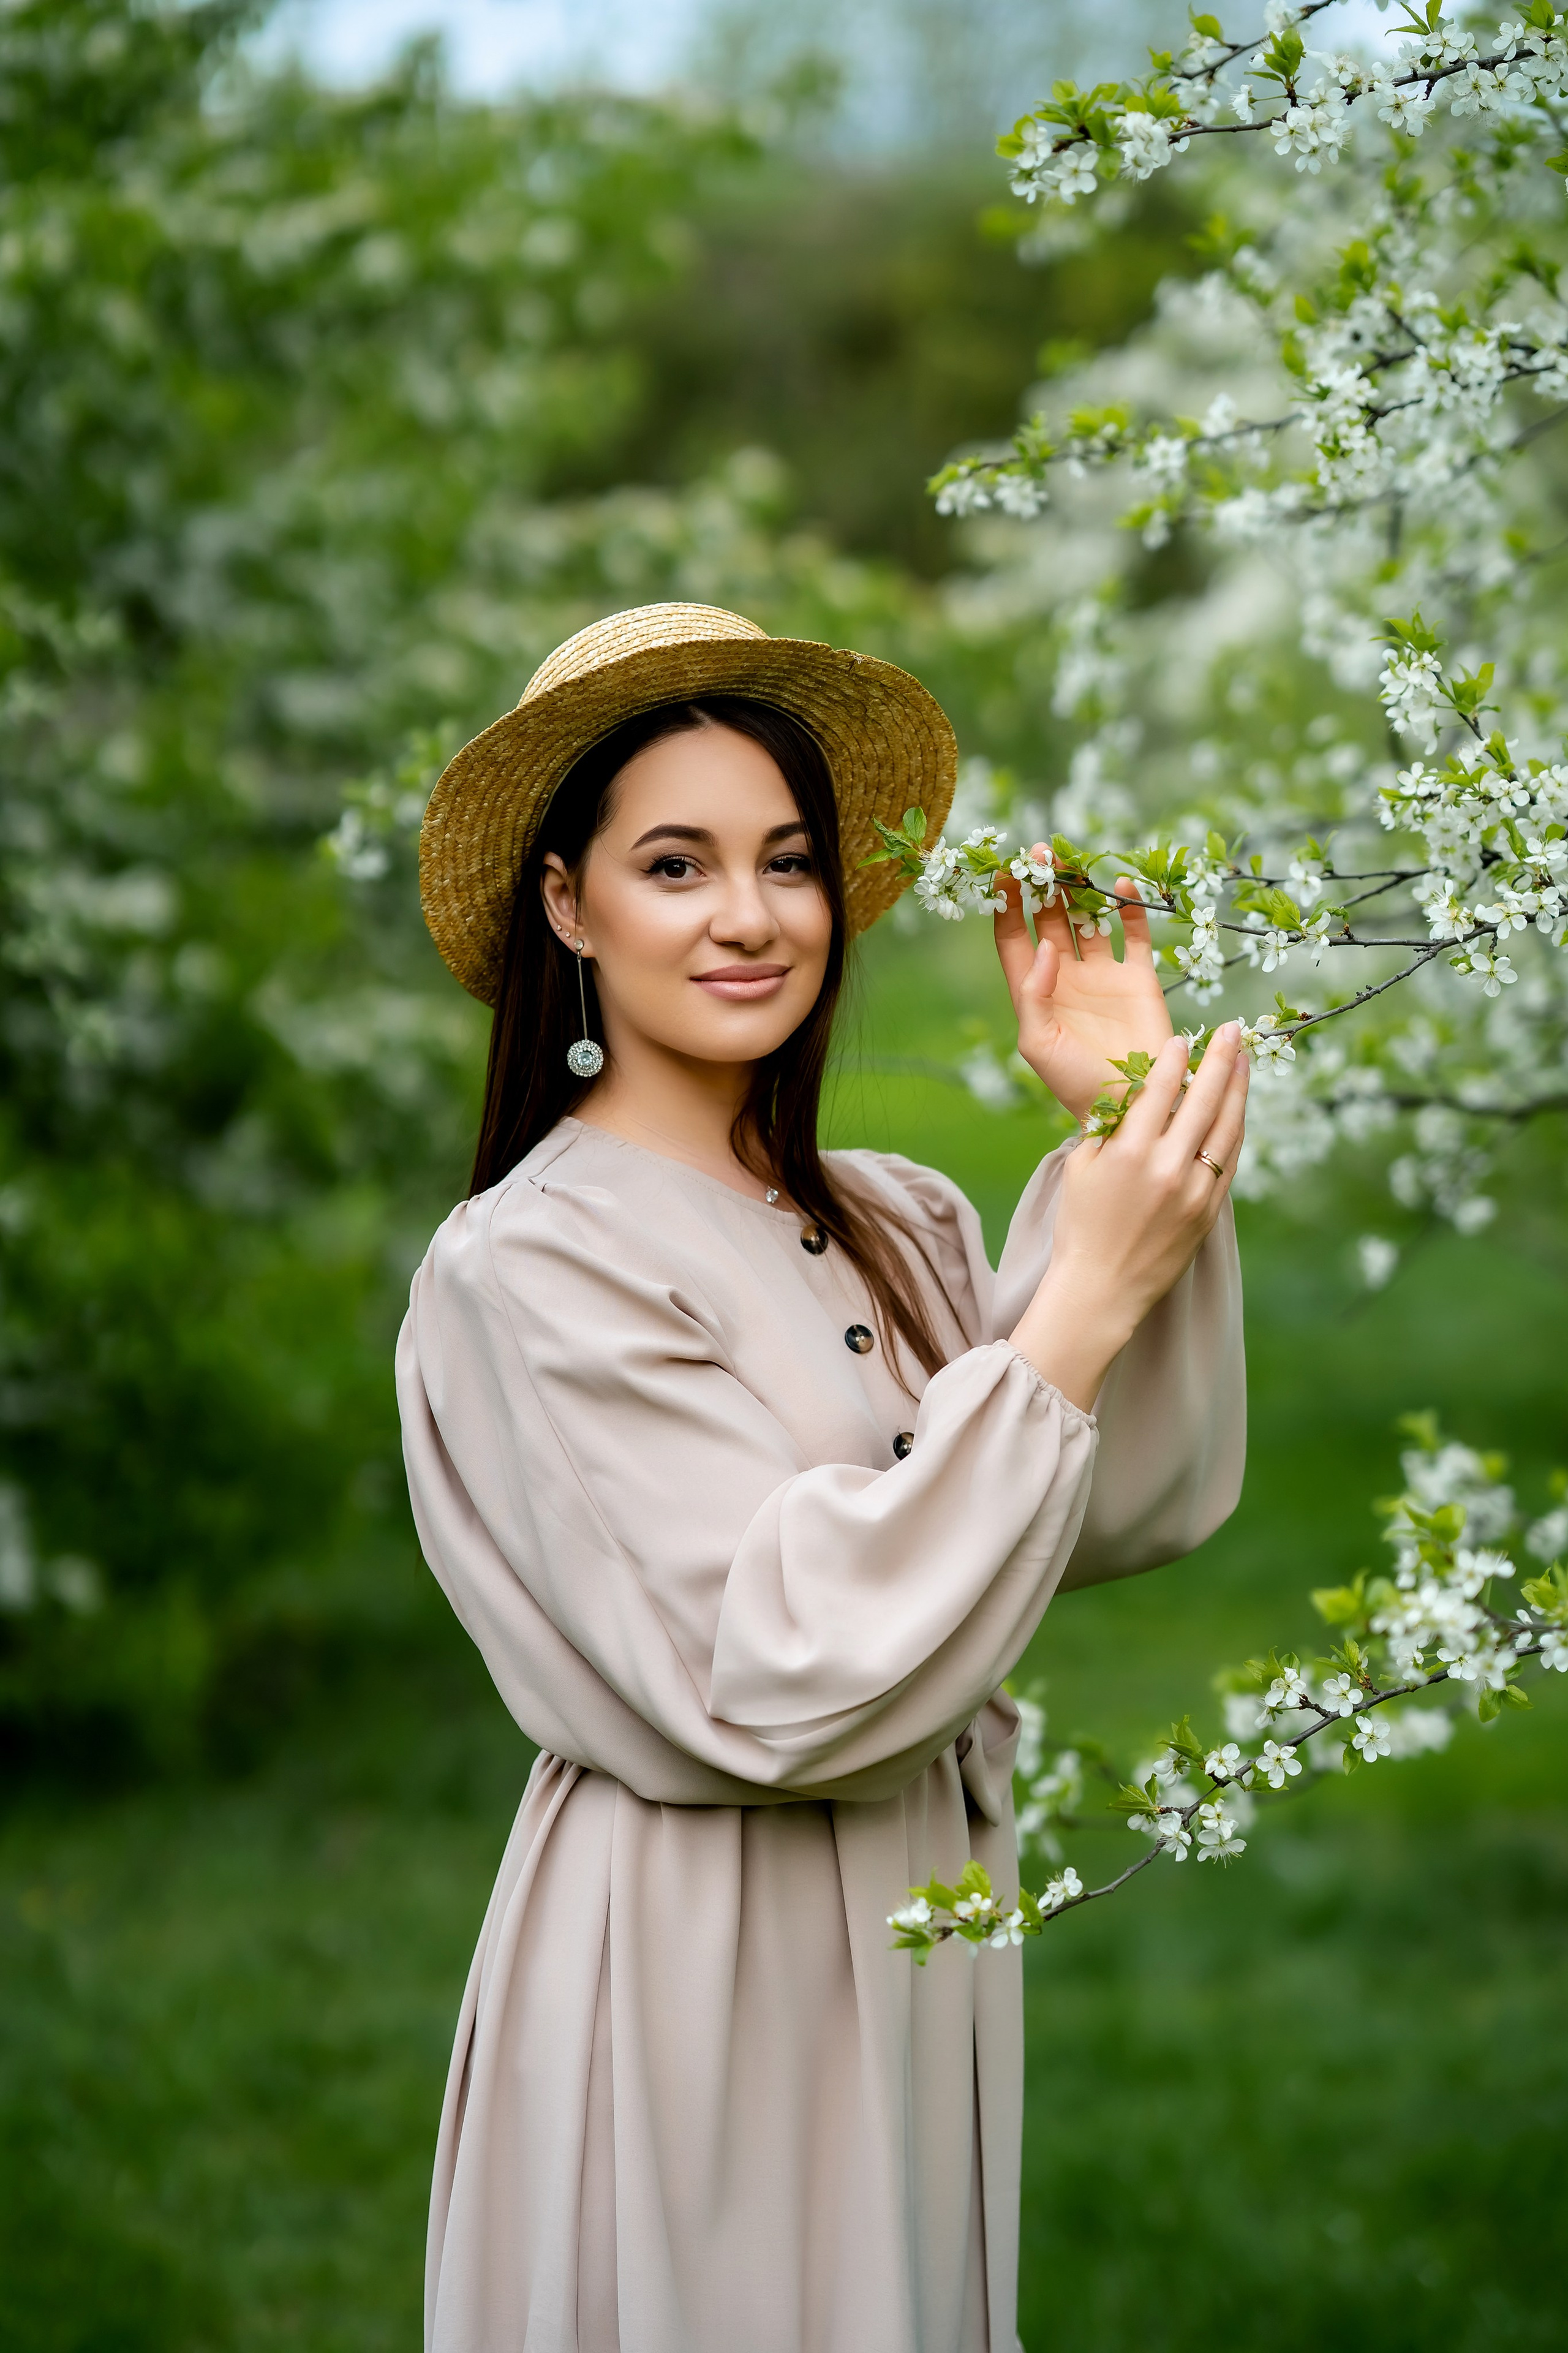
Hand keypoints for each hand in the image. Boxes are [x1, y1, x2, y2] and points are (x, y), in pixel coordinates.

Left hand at [993, 853, 1172, 1120]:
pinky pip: (1132, 932)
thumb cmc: (1076, 1085)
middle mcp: (1066, 977)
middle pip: (1051, 919)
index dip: (1008, 905)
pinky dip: (1129, 907)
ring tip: (1074, 859)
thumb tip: (1045, 946)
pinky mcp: (1138, 978)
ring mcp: (1102, 975)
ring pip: (1089, 918)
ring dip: (1081, 888)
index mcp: (1034, 992)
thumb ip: (1034, 994)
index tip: (1005, 872)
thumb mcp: (1039, 1045)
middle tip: (1042, 851)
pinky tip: (1122, 884)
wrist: (1130, 1109)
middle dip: (1044, 885)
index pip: (1014, 938)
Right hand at [1009, 1025, 1247, 1411]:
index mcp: (1129, 1151)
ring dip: (1239, 1090)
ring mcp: (1194, 1190)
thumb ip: (1109, 1127)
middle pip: (1204, 1099)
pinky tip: (1237, 1109)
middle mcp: (1167, 1166)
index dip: (1174, 1059)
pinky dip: (1234, 1130)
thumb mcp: (1081, 1167)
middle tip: (1233, 1030)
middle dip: (1221, 1059)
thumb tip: (1135, 1092)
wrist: (1100, 1288)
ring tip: (1245, 1061)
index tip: (1183, 1039)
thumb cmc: (1081, 1225)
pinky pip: (1229, 1160)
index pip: (1159, 1090)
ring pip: (1226, 1128)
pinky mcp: (1209, 1211)